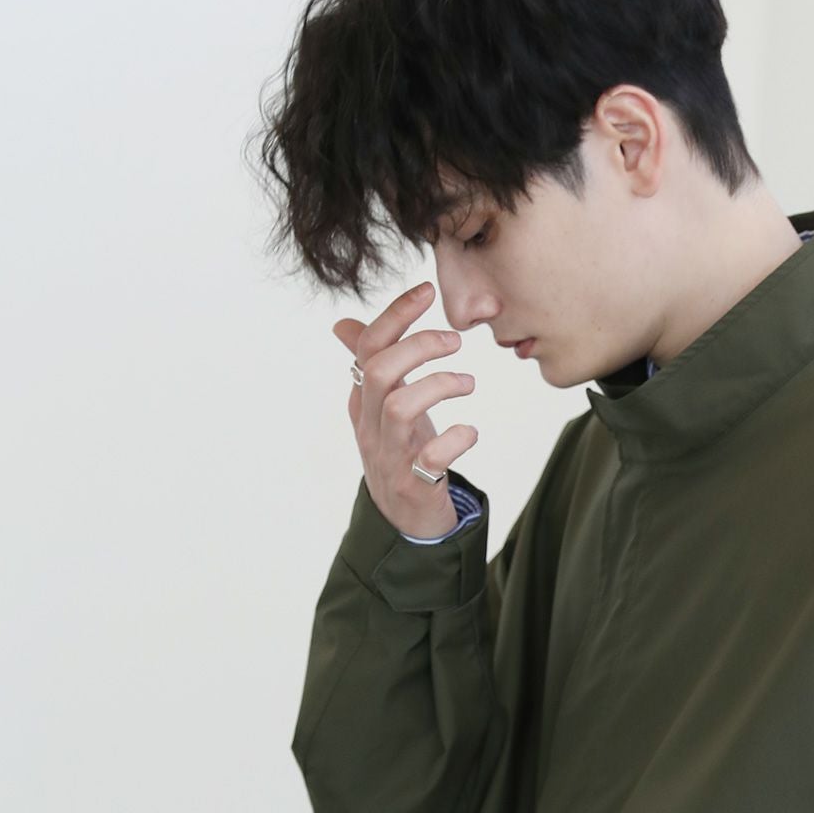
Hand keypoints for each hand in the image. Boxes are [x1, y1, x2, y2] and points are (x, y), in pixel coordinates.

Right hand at [331, 281, 478, 538]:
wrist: (405, 522)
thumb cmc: (401, 453)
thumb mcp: (383, 408)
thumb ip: (370, 366)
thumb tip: (343, 325)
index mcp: (362, 401)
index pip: (367, 348)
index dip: (395, 316)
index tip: (426, 291)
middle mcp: (371, 426)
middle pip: (379, 372)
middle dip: (418, 347)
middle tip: (455, 341)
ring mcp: (390, 456)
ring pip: (399, 408)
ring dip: (438, 386)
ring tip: (468, 382)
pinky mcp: (414, 485)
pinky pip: (431, 458)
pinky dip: (455, 439)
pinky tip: (470, 432)